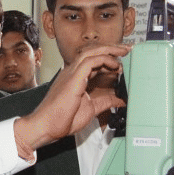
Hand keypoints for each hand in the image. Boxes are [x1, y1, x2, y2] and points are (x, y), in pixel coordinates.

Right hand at [14, 44, 129, 149]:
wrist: (47, 126)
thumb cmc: (61, 119)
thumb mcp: (91, 109)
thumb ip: (105, 102)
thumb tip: (120, 101)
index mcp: (75, 78)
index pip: (94, 61)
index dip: (109, 59)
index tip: (122, 62)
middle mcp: (72, 72)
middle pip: (93, 51)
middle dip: (111, 49)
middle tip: (126, 50)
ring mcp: (71, 73)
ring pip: (91, 52)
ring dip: (109, 50)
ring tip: (123, 51)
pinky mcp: (73, 78)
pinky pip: (90, 61)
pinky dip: (104, 59)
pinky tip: (114, 64)